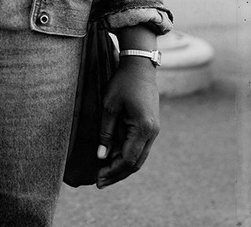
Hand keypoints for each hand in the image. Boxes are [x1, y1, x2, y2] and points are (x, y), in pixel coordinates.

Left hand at [95, 59, 159, 186]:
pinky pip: (139, 148)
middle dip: (117, 174)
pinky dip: (126, 157)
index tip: (98, 179)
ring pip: (139, 157)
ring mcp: (153, 131)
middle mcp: (152, 133)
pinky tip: (112, 161)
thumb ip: (106, 133)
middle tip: (99, 183)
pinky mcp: (149, 127)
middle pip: (136, 163)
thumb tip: (101, 157)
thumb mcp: (109, 106)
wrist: (140, 68)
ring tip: (103, 175)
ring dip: (122, 168)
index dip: (113, 172)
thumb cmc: (122, 83)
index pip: (129, 159)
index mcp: (143, 128)